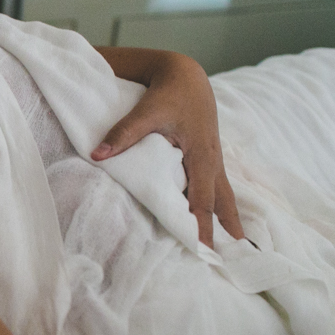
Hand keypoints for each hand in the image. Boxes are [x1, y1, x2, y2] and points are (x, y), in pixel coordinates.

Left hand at [91, 51, 242, 247]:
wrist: (186, 74)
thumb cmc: (168, 93)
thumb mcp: (146, 112)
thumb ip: (123, 133)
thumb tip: (97, 155)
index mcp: (201, 154)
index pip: (202, 198)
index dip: (201, 224)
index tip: (202, 250)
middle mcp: (212, 159)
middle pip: (220, 202)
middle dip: (224, 229)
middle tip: (226, 260)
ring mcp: (213, 158)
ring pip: (225, 194)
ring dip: (229, 219)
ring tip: (238, 245)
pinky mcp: (209, 154)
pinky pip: (219, 185)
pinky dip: (222, 204)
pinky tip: (224, 218)